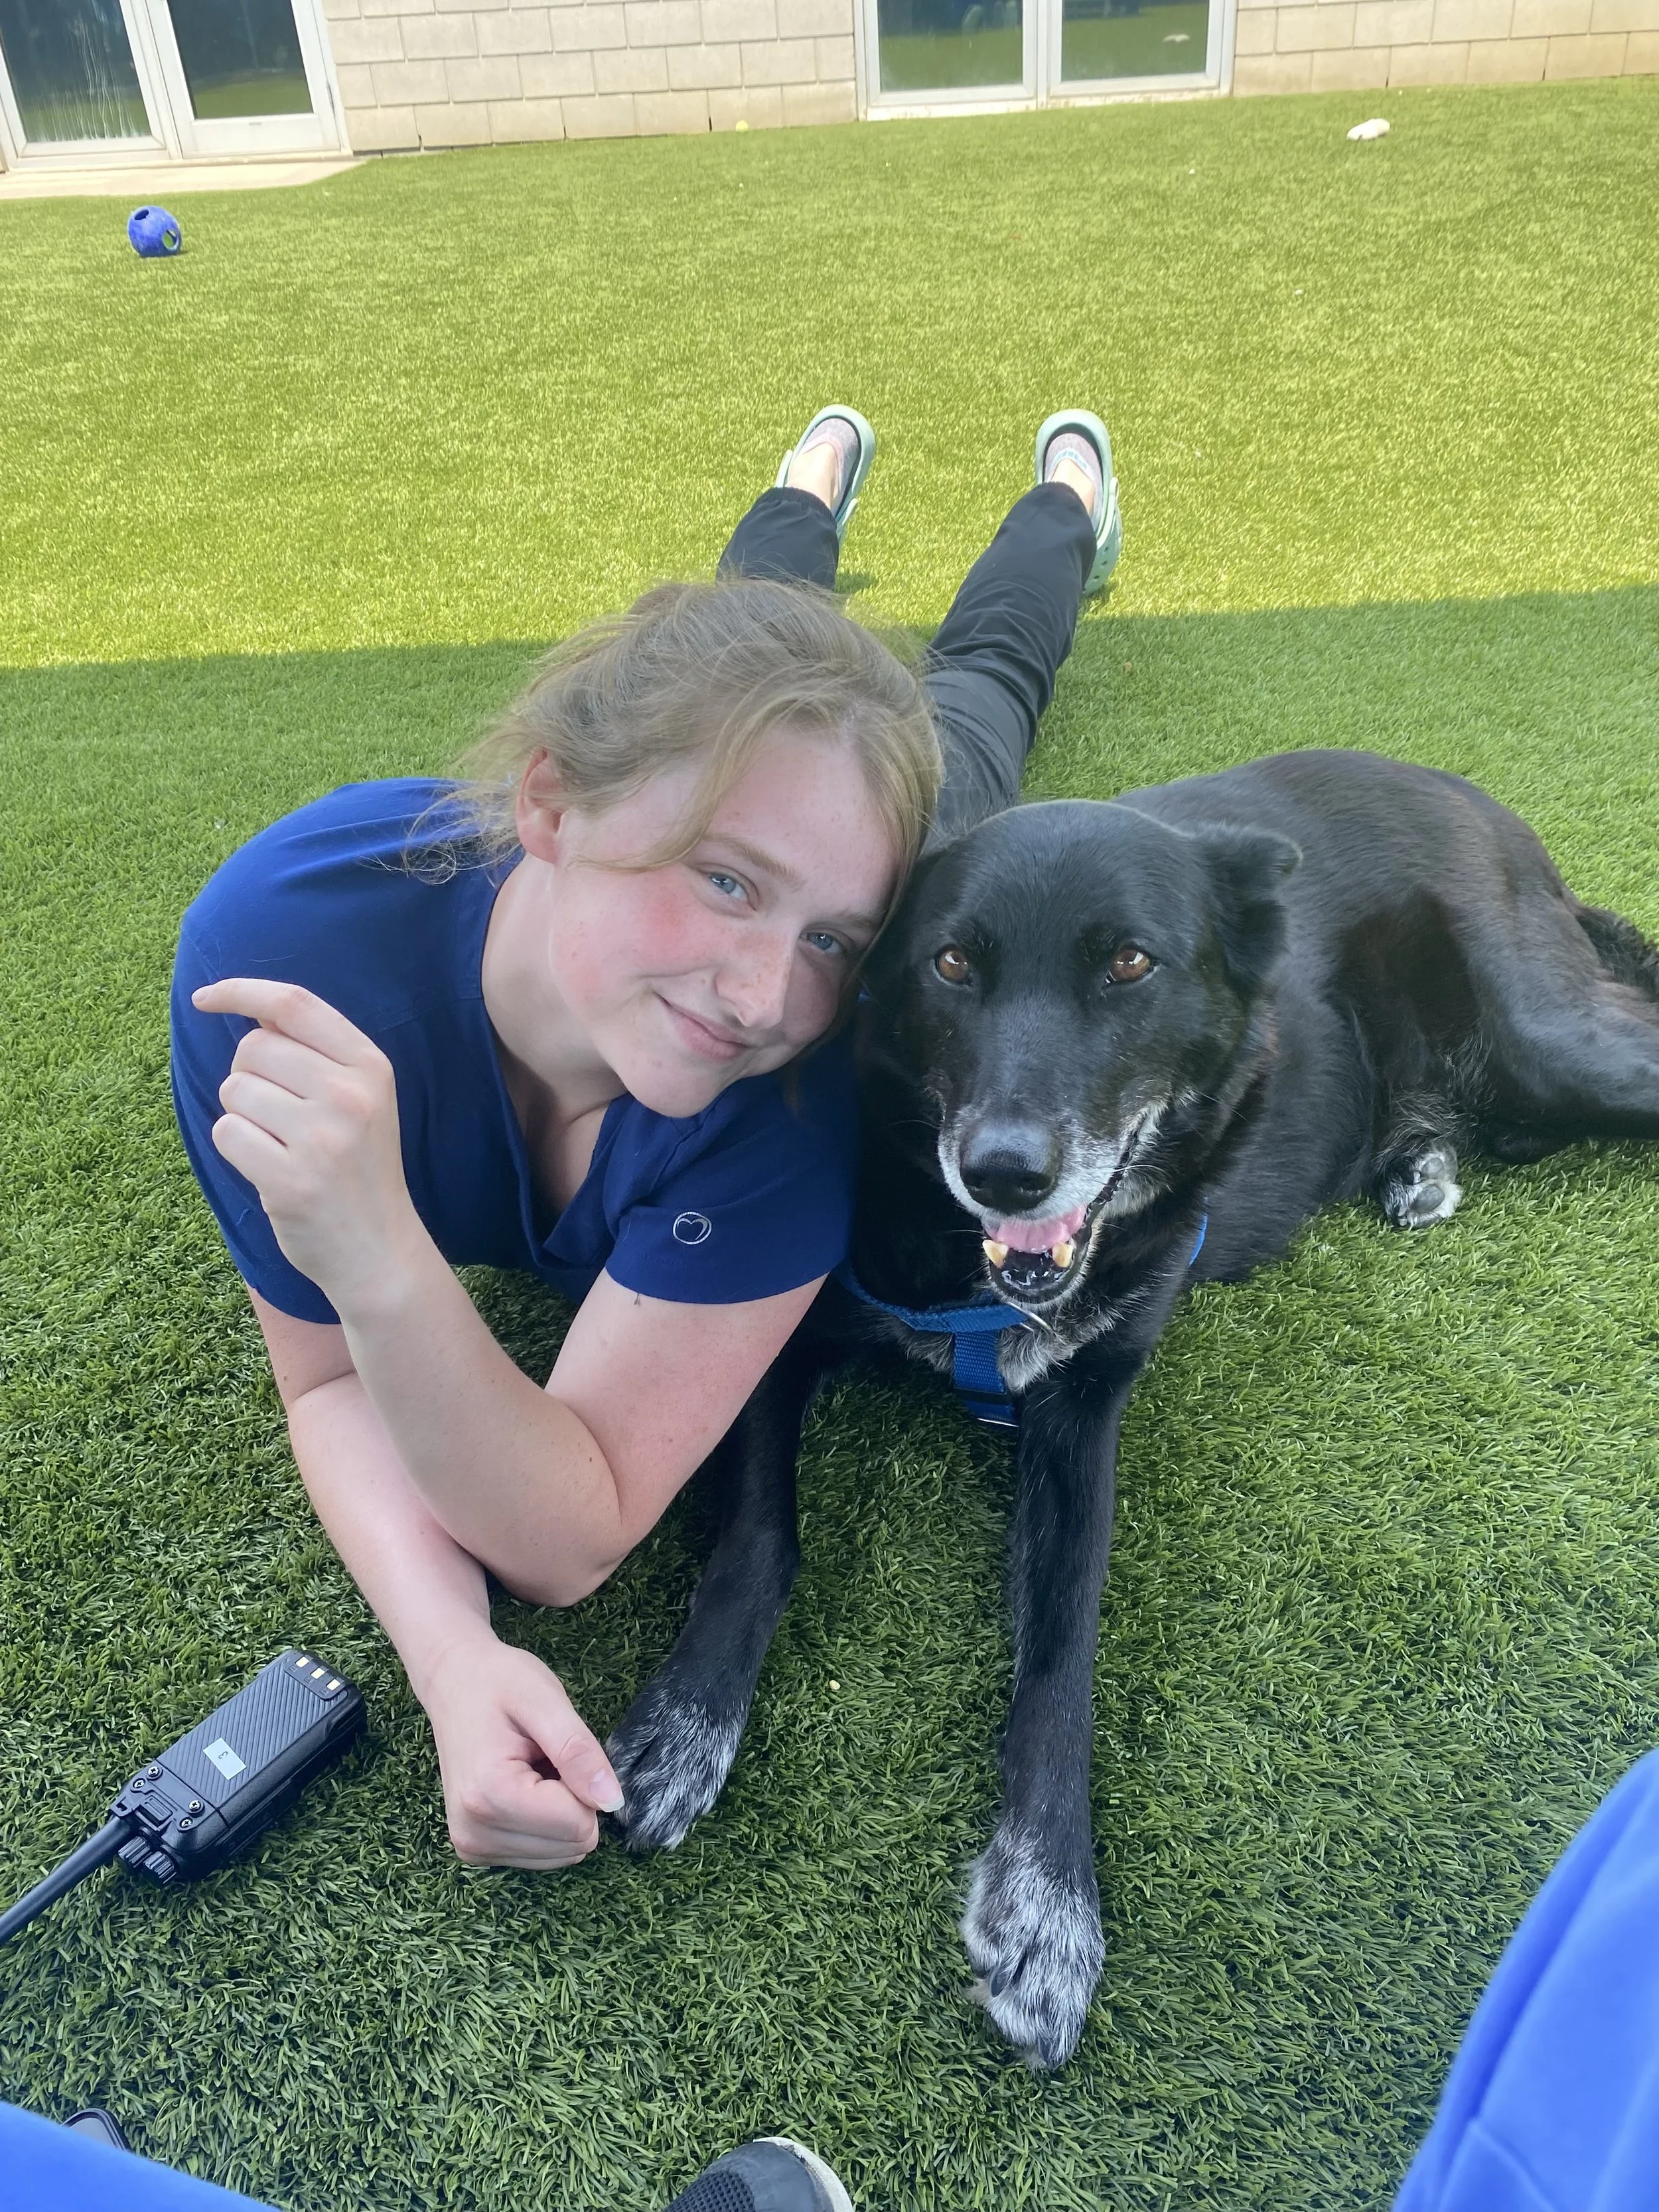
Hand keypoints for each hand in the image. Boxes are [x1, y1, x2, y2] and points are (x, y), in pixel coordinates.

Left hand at [191, 978, 424, 1312]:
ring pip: (235, 1090)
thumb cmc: (358, 1166)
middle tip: (276, 1114)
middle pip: (254, 1048)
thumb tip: (251, 1011)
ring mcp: (322, 1139)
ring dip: (242, 1115)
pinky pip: (226, 1133)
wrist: (379, 1249)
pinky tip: (267, 1168)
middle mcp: (350, 1096)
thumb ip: (315, 1054)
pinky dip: (236, 1148)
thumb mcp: (361, 1099)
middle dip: (247, 1074)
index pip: (294, 1005)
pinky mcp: (291, 1180)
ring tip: (278, 1145)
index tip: (206, 998)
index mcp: (370, 1067)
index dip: (242, 991)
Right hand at [418, 1628, 623, 1867]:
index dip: (583, 1783)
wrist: (453, 1682)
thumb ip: (579, 1751)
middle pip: (571, 1845)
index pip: (577, 1824)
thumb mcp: (545, 1700)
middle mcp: (474, 1833)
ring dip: (559, 1811)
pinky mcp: (476, 1851)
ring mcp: (472, 1847)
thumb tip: (612, 1802)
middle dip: (572, 1799)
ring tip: (531, 1769)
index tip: (553, 1750)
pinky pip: (542, 1855)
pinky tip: (522, 1787)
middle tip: (542, 1758)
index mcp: (489, 1794)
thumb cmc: (499, 1681)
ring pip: (561, 1854)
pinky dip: (544, 1823)